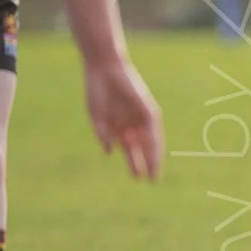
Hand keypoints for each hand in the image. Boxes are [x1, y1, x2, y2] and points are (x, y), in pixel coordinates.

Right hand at [84, 59, 161, 180]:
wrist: (103, 69)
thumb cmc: (97, 91)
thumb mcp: (98, 117)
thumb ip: (104, 134)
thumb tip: (109, 152)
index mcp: (121, 127)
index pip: (131, 149)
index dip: (135, 163)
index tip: (138, 178)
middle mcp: (133, 124)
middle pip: (142, 148)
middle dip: (145, 164)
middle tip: (151, 180)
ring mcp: (141, 116)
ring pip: (149, 142)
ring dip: (152, 157)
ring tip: (154, 172)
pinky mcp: (147, 108)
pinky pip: (153, 129)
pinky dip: (152, 142)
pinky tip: (153, 154)